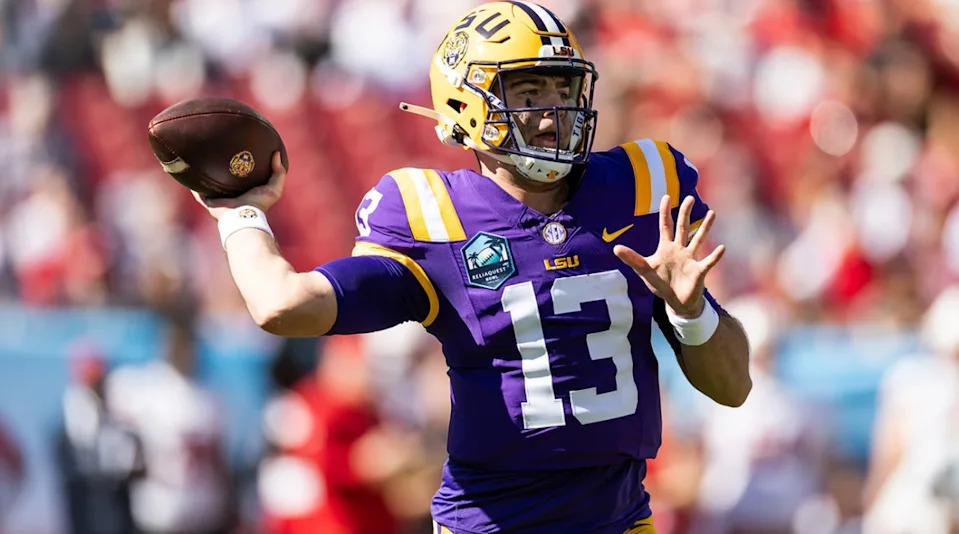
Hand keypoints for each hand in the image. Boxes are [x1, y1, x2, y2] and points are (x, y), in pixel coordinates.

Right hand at [192, 151, 285, 219]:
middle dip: (220, 169)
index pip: (241, 178)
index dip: (239, 166)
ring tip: (199, 160)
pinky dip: (192, 184)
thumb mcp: (274, 188)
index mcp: (244, 192)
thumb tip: (276, 154)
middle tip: (216, 153)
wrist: (244, 216)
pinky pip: (197, 192)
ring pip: (209, 185)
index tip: (237, 153)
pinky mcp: (208, 203)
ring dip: (204, 176)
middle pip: (223, 180)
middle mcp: (231, 196)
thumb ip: (278, 172)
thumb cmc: (259, 204)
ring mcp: (218, 200)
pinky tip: (188, 173)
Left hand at [614, 195, 724, 317]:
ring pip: (699, 239)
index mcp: (666, 248)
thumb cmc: (661, 284)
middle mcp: (680, 250)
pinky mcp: (699, 271)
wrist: (676, 302)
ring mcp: (691, 259)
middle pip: (683, 227)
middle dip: (686, 213)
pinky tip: (722, 248)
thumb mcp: (644, 270)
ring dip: (705, 227)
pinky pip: (709, 262)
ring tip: (712, 213)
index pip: (665, 225)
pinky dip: (715, 256)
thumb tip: (615, 248)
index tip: (666, 196)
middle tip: (690, 197)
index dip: (665, 212)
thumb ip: (632, 259)